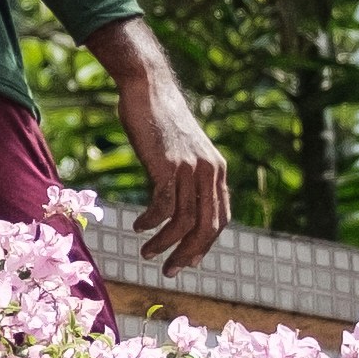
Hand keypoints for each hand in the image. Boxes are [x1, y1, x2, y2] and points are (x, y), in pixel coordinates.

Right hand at [92, 23, 228, 274]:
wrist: (149, 87)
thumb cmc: (159, 120)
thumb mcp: (181, 152)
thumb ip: (186, 178)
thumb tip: (176, 210)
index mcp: (217, 170)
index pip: (220, 219)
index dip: (205, 244)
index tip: (188, 260)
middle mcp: (210, 171)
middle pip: (207, 227)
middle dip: (188, 254)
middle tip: (170, 270)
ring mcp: (191, 168)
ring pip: (185, 221)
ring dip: (165, 244)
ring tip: (146, 253)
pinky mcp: (169, 165)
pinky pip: (164, 206)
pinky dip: (151, 223)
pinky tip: (138, 227)